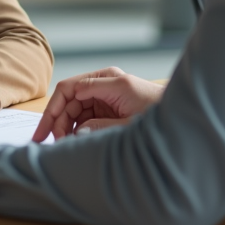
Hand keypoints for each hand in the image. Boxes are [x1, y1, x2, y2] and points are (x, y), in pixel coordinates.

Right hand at [32, 67, 163, 141]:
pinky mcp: (108, 103)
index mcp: (109, 80)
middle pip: (69, 98)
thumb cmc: (158, 115)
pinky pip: (84, 112)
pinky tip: (71, 139)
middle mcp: (104, 82)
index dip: (53, 111)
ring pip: (74, 106)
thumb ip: (101, 126)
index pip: (69, 89)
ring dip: (65, 124)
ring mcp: (106, 92)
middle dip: (56, 120)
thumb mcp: (129, 122)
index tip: (44, 132)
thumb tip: (76, 132)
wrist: (180, 116)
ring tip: (60, 144)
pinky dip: (75, 126)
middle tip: (46, 142)